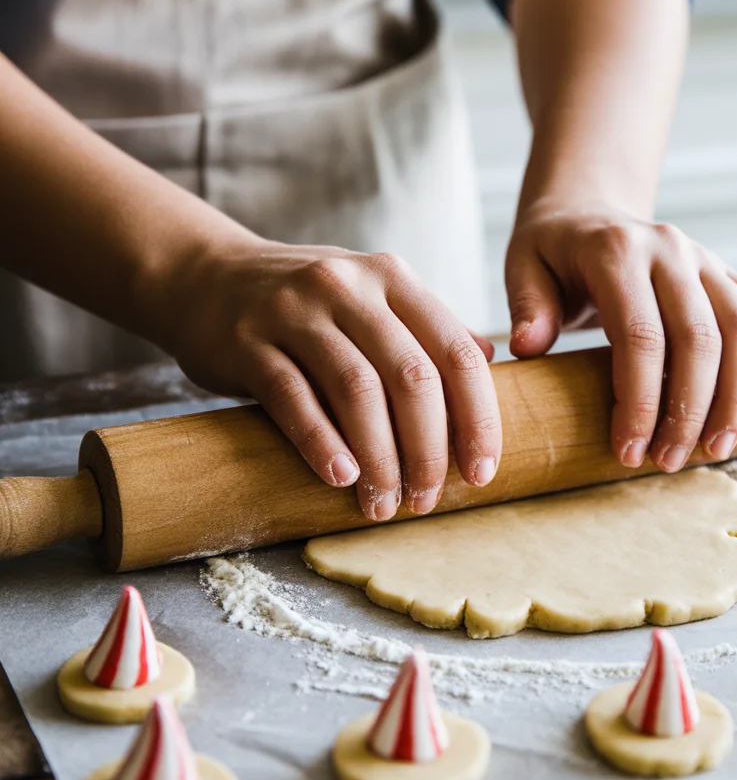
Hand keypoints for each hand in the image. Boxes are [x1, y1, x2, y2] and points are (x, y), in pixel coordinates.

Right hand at [160, 239, 501, 519]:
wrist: (202, 275)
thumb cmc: (304, 303)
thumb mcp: (370, 295)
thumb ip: (424, 326)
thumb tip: (490, 361)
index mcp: (392, 279)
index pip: (456, 352)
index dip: (477, 418)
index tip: (481, 473)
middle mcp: (350, 287)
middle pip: (412, 377)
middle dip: (427, 450)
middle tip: (424, 500)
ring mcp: (295, 311)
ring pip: (357, 391)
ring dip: (378, 458)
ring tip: (382, 503)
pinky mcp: (248, 341)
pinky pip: (293, 396)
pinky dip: (321, 442)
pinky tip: (340, 478)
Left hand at [505, 201, 736, 471]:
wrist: (587, 211)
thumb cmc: (552, 253)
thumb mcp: (523, 268)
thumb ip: (527, 306)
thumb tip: (528, 346)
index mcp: (617, 252)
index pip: (640, 335)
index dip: (639, 400)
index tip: (628, 451)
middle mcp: (669, 249)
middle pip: (698, 338)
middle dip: (689, 410)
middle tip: (669, 462)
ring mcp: (704, 259)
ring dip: (734, 396)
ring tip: (716, 449)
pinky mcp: (726, 272)